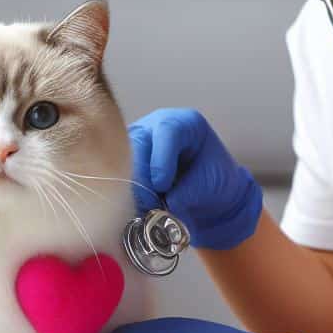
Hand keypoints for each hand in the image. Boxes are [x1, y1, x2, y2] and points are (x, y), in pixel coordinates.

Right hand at [128, 108, 262, 249]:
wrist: (210, 198)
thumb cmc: (215, 183)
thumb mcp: (209, 185)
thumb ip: (185, 191)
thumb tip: (162, 203)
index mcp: (185, 123)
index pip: (167, 130)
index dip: (161, 160)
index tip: (162, 186)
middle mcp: (156, 126)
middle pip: (139, 143)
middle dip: (144, 178)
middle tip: (153, 204)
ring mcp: (138, 142)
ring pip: (123, 160)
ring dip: (135, 189)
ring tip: (151, 209)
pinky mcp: (125, 162)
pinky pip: (118, 175)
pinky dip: (130, 195)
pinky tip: (143, 208)